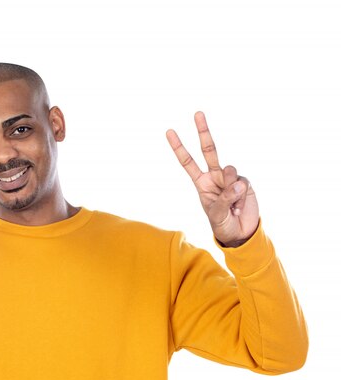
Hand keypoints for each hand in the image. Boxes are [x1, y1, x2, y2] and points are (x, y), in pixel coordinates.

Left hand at [166, 112, 258, 246]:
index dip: (179, 147)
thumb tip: (237, 182)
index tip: (169, 131)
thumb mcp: (217, 214)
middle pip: (209, 149)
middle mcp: (214, 175)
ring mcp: (230, 177)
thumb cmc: (222, 224)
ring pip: (229, 171)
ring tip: (232, 205)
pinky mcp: (245, 182)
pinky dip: (241, 197)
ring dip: (231, 189)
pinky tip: (240, 206)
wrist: (241, 232)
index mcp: (201, 182)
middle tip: (197, 113)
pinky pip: (242, 184)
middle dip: (203, 131)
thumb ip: (224, 198)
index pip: (187, 162)